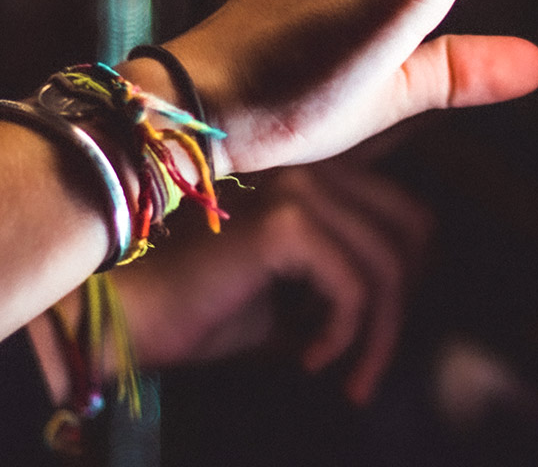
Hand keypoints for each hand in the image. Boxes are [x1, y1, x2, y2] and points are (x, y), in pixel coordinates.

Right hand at [106, 148, 433, 404]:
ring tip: (349, 375)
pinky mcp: (285, 222)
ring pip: (389, 263)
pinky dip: (344, 334)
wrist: (121, 315)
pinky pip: (355, 287)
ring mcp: (298, 185)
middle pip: (415, 229)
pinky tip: (309, 358)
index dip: (417, 265)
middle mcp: (312, 162)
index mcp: (315, 169)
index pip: (405, 202)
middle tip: (370, 358)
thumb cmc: (195, 307)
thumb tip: (393, 310)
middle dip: (403, 304)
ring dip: (378, 335)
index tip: (386, 327)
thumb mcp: (287, 295)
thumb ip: (339, 287)